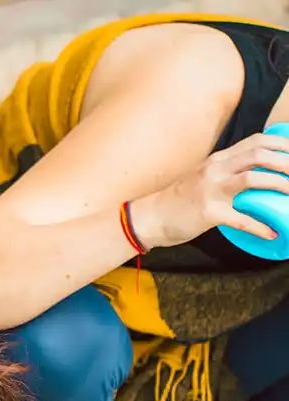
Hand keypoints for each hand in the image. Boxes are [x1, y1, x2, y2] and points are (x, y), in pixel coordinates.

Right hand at [133, 132, 288, 248]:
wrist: (151, 217)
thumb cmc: (179, 201)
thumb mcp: (204, 178)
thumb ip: (226, 173)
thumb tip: (255, 176)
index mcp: (217, 160)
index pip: (256, 142)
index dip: (281, 144)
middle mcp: (216, 170)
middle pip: (258, 155)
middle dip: (286, 162)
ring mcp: (211, 190)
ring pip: (252, 178)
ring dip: (279, 185)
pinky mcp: (208, 212)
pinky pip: (241, 219)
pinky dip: (260, 227)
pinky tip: (272, 233)